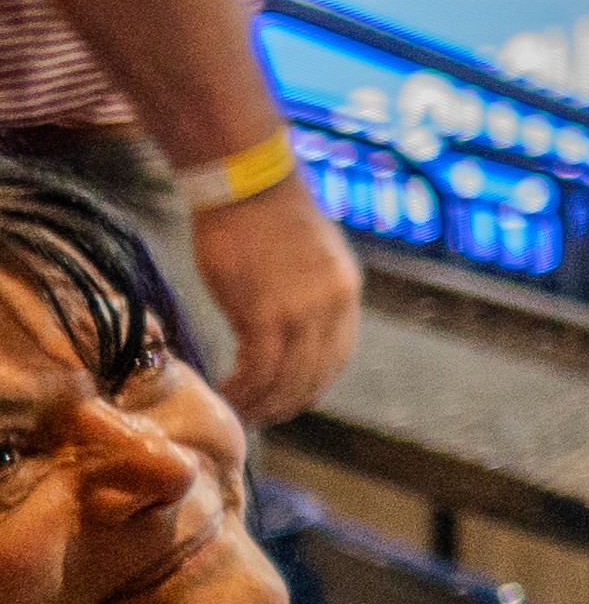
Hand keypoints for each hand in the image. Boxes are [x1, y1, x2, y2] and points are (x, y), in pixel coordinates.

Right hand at [193, 180, 359, 423]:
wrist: (246, 185)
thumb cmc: (266, 217)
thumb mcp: (308, 259)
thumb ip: (310, 297)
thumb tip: (293, 332)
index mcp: (347, 292)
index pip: (337, 357)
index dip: (312, 385)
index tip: (290, 401)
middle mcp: (332, 306)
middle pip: (313, 375)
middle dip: (286, 404)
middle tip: (260, 418)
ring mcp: (300, 312)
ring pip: (284, 379)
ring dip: (261, 403)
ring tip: (237, 413)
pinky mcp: (263, 314)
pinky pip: (257, 368)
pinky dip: (242, 389)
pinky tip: (224, 393)